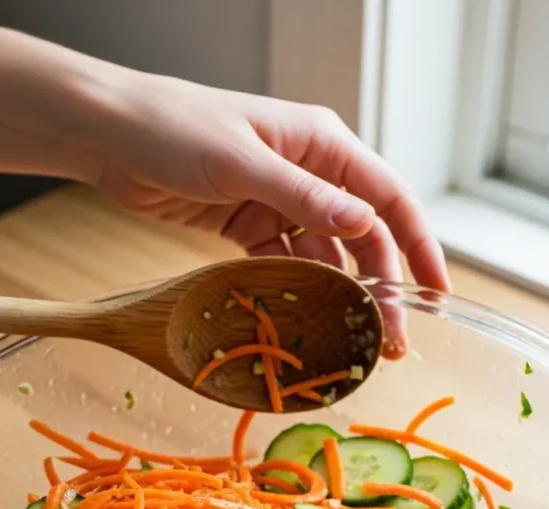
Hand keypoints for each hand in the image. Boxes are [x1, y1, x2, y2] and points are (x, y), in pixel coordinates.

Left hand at [78, 71, 450, 355]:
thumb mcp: (243, 162)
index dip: (418, 245)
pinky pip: (286, 261)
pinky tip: (308, 319)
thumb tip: (365, 223)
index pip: (388, 197)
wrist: (112, 135)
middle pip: (362, 235)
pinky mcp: (250, 223)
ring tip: (354, 340)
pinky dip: (298, 288)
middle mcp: (309, 172)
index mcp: (321, 144)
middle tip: (391, 340)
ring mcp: (279, 200)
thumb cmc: (175, 128)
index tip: (436, 291)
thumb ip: (304, 196)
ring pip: (326, 255)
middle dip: (382, 287)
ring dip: (342, 296)